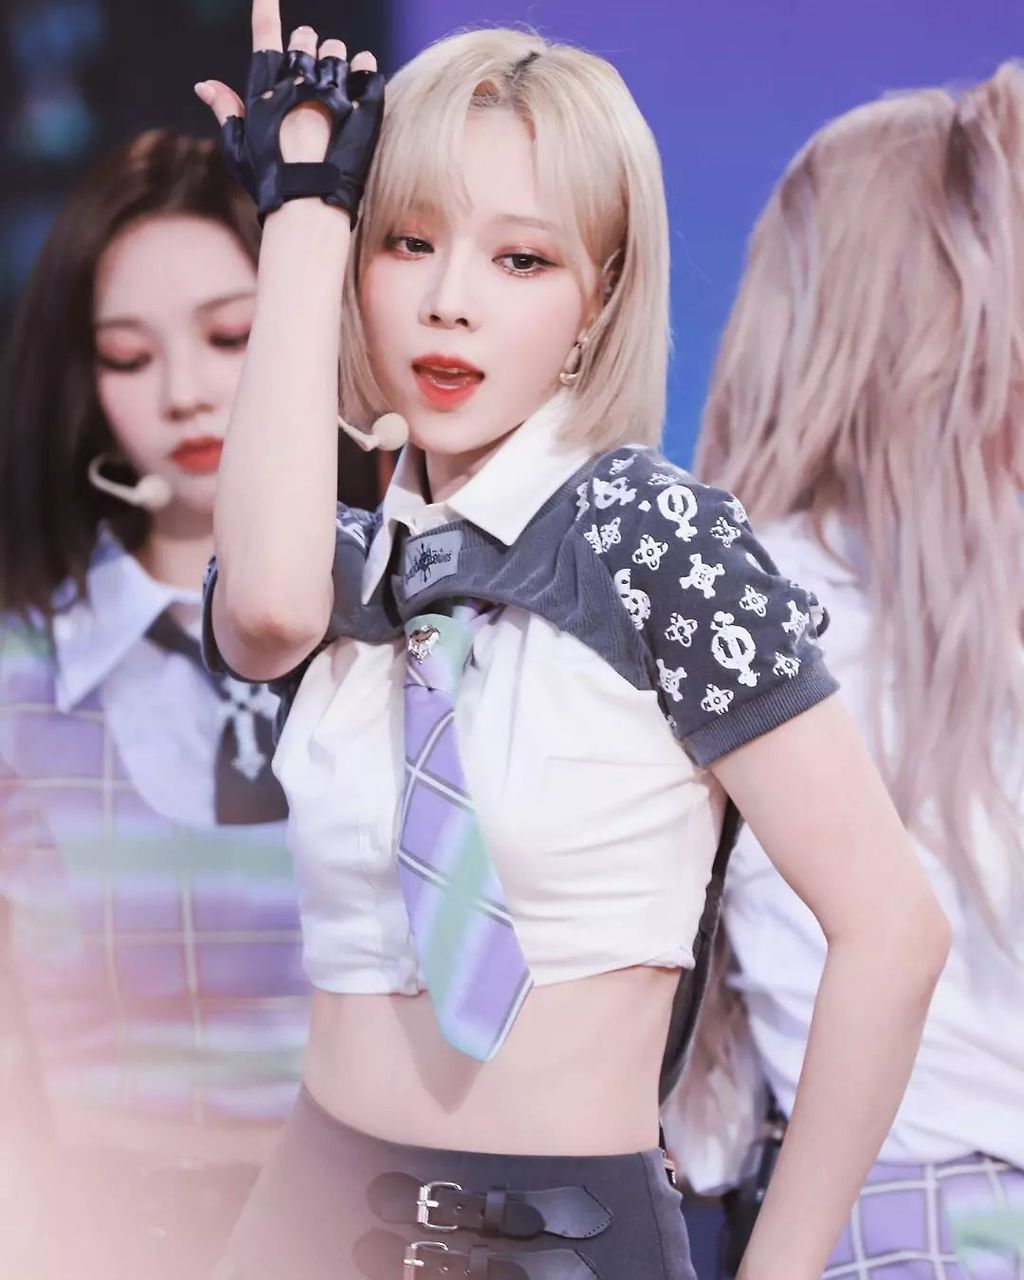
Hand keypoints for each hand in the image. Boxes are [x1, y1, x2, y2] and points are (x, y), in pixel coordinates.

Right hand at [194, 0, 383, 222]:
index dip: (265, 11)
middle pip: (304, 43)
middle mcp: (300, 84)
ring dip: (334, 60)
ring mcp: (332, 94)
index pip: (265, 39)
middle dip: (306, 47)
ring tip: (334, 84)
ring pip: (335, 53)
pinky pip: (366, 71)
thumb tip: (204, 85)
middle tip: (310, 65)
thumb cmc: (270, 186)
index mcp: (269, 91)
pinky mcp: (362, 108)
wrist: (309, 211)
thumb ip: (227, 112)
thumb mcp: (241, 150)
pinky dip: (364, 69)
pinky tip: (362, 73)